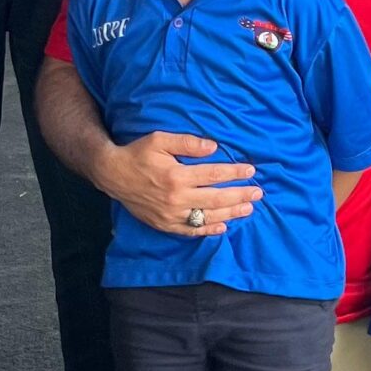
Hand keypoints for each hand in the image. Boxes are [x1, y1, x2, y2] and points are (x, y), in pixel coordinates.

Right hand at [100, 131, 260, 237]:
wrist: (112, 174)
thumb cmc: (137, 154)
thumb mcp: (159, 140)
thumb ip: (188, 142)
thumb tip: (214, 147)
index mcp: (176, 175)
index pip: (214, 174)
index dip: (234, 172)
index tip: (250, 170)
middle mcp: (176, 198)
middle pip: (216, 198)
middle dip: (240, 195)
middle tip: (258, 193)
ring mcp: (171, 214)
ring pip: (207, 216)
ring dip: (231, 213)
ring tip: (248, 209)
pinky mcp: (165, 224)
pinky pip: (191, 231)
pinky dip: (208, 230)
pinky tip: (223, 226)